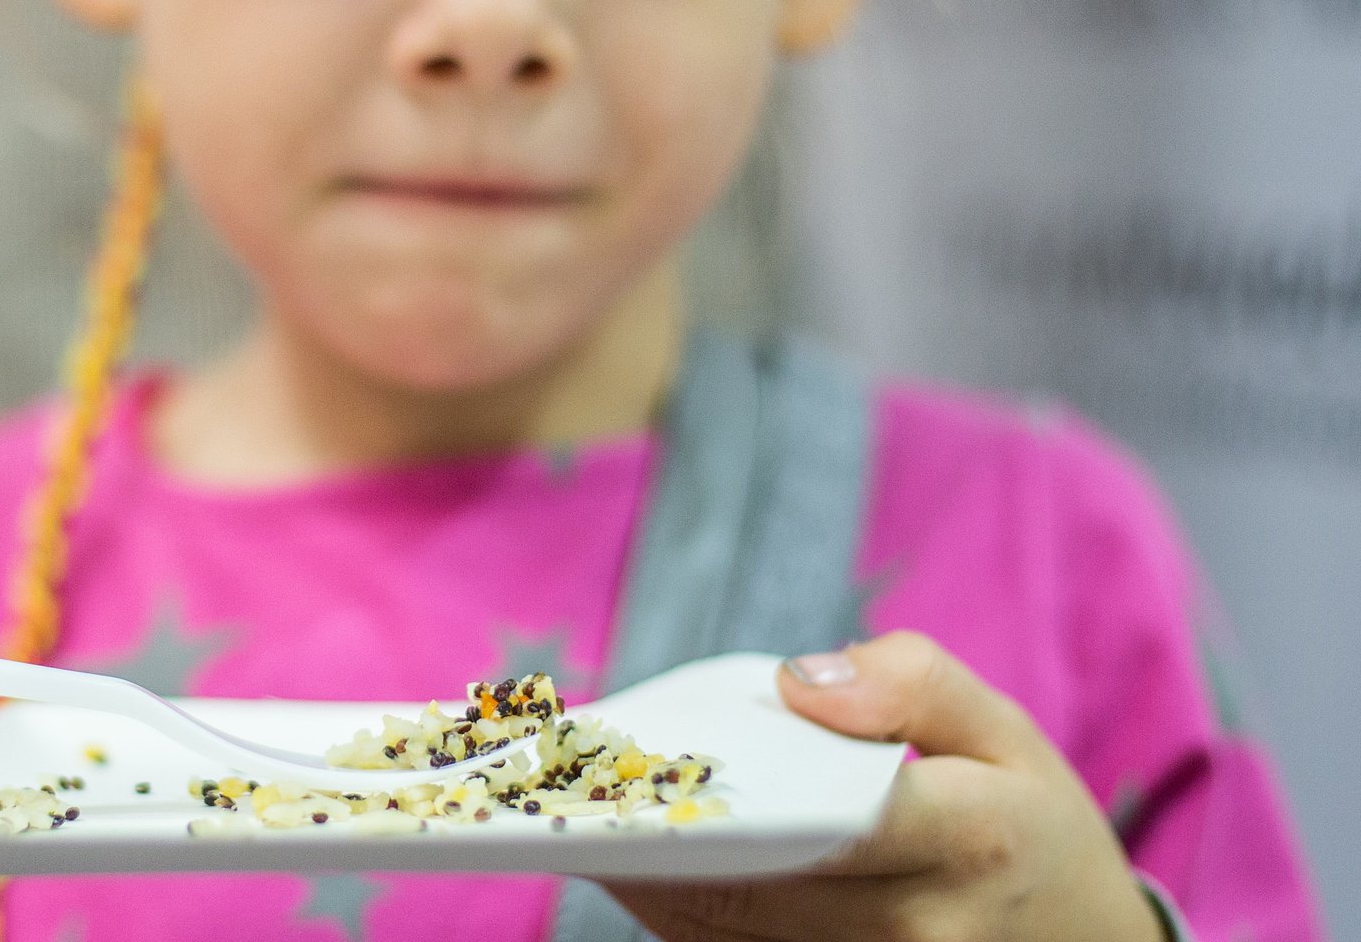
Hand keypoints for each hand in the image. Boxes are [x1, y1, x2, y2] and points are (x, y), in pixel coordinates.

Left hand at [604, 631, 1165, 941]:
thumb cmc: (1029, 829)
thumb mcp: (1005, 733)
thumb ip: (911, 684)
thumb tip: (800, 681)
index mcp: (968, 839)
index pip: (826, 816)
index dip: (717, 793)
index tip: (629, 762)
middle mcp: (919, 929)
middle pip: (751, 886)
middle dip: (652, 836)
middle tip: (568, 784)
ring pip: (729, 935)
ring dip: (649, 883)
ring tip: (582, 820)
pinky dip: (681, 918)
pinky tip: (638, 870)